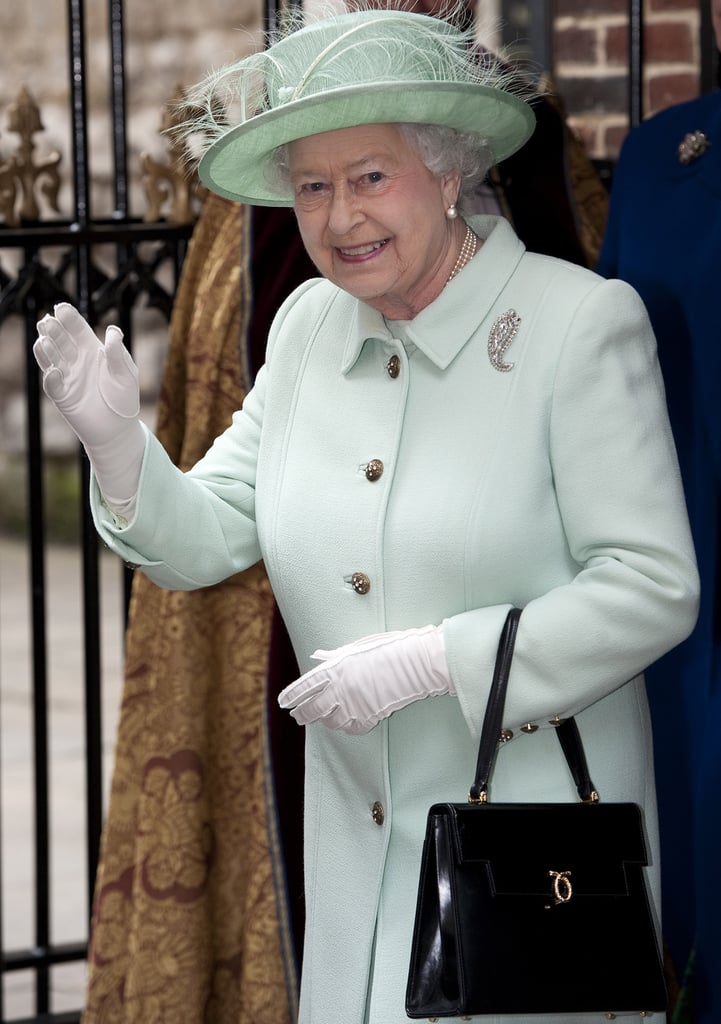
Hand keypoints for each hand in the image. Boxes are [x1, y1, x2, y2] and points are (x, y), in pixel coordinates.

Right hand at [34, 303, 138, 446]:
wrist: (119, 429)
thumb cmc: (124, 399)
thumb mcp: (126, 374)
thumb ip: (118, 353)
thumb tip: (112, 330)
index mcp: (93, 350)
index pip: (77, 329)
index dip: (69, 318)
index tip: (61, 308)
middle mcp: (77, 361)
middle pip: (61, 340)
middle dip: (53, 330)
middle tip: (48, 322)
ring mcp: (68, 377)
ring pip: (51, 359)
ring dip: (46, 349)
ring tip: (45, 341)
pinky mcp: (62, 396)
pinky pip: (52, 384)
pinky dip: (51, 377)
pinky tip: (56, 371)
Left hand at [278, 625, 452, 733]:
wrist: (415, 663)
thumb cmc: (388, 649)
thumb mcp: (356, 647)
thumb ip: (334, 656)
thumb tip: (317, 657)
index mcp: (335, 669)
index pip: (304, 687)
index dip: (290, 696)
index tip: (283, 702)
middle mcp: (340, 689)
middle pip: (312, 709)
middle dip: (302, 714)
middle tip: (298, 716)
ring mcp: (354, 705)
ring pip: (331, 722)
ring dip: (326, 720)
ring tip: (324, 718)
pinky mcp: (370, 717)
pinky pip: (352, 728)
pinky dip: (348, 727)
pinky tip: (347, 723)